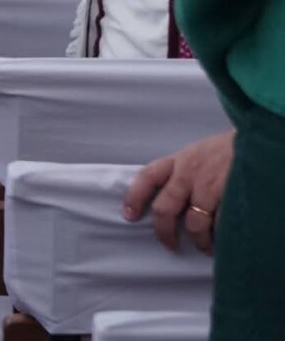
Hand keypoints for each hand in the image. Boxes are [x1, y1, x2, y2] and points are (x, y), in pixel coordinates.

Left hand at [122, 130, 233, 253]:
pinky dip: (219, 237)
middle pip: (164, 208)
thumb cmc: (228, 150)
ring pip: (193, 222)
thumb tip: (172, 199)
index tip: (129, 216)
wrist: (258, 139)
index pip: (147, 177)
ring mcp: (208, 184)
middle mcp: (188, 172)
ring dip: (197, 240)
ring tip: (205, 248)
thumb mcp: (200, 153)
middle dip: (164, 232)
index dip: (135, 197)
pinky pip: (219, 224)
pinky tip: (223, 242)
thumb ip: (184, 171)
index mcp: (179, 159)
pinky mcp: (228, 195)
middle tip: (170, 245)